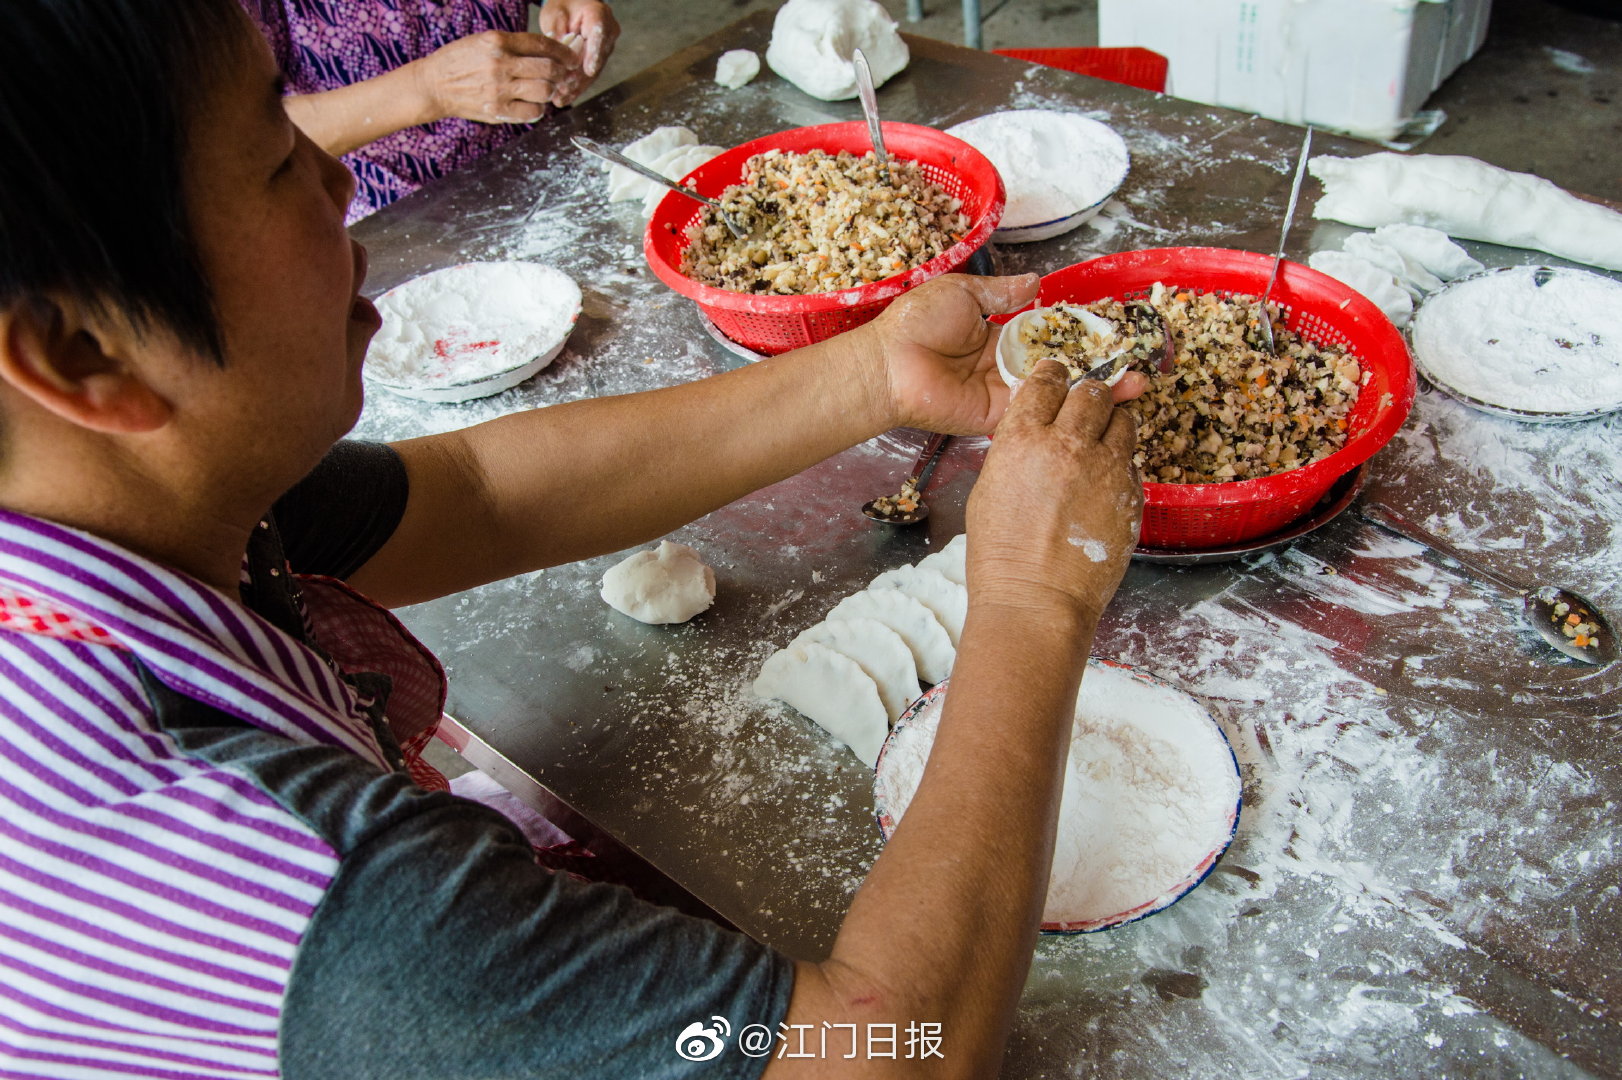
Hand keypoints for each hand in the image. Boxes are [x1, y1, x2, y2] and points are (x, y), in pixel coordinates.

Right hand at [411, 30, 578, 123]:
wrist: (434, 85)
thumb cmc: (461, 61)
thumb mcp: (484, 41)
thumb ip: (514, 45)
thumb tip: (548, 51)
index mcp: (498, 41)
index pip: (541, 44)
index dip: (562, 52)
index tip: (570, 58)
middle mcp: (500, 64)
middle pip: (548, 69)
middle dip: (561, 73)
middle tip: (562, 76)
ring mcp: (499, 89)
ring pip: (544, 90)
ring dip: (551, 91)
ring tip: (546, 90)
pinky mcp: (498, 110)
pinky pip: (532, 112)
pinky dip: (539, 109)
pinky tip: (533, 104)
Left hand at [537, 0, 620, 104]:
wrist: (573, 6)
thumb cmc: (564, 6)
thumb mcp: (555, 14)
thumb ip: (557, 34)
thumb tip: (556, 60)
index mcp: (599, 14)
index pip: (599, 35)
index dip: (594, 54)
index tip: (589, 70)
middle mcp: (608, 33)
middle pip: (596, 58)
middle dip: (579, 77)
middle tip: (563, 90)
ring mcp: (605, 48)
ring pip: (593, 70)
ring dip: (577, 86)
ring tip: (561, 98)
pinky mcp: (598, 60)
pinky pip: (589, 75)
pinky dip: (576, 86)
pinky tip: (565, 98)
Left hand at [858, 273, 1147, 435]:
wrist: (890, 363)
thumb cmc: (917, 324)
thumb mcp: (963, 293)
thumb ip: (1002, 292)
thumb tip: (1035, 283)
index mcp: (999, 336)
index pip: (1050, 336)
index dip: (1081, 334)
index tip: (1113, 333)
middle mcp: (1007, 366)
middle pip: (1062, 367)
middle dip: (1099, 366)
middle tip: (1138, 363)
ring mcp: (1005, 393)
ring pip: (1058, 392)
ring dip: (1095, 389)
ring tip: (1137, 382)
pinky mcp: (999, 417)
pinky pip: (1038, 411)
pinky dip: (1067, 406)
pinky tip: (1102, 399)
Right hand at [965, 359, 1145, 621]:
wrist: (1037, 599)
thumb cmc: (1003, 554)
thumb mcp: (989, 487)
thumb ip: (1015, 447)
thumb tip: (1033, 424)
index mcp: (1024, 438)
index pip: (1047, 380)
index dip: (1053, 376)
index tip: (1056, 378)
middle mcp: (1068, 444)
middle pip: (1092, 392)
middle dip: (1088, 397)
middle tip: (1083, 409)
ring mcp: (1105, 467)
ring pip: (1123, 418)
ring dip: (1112, 423)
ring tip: (1100, 442)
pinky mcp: (1131, 493)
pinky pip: (1131, 460)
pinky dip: (1120, 462)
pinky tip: (1104, 482)